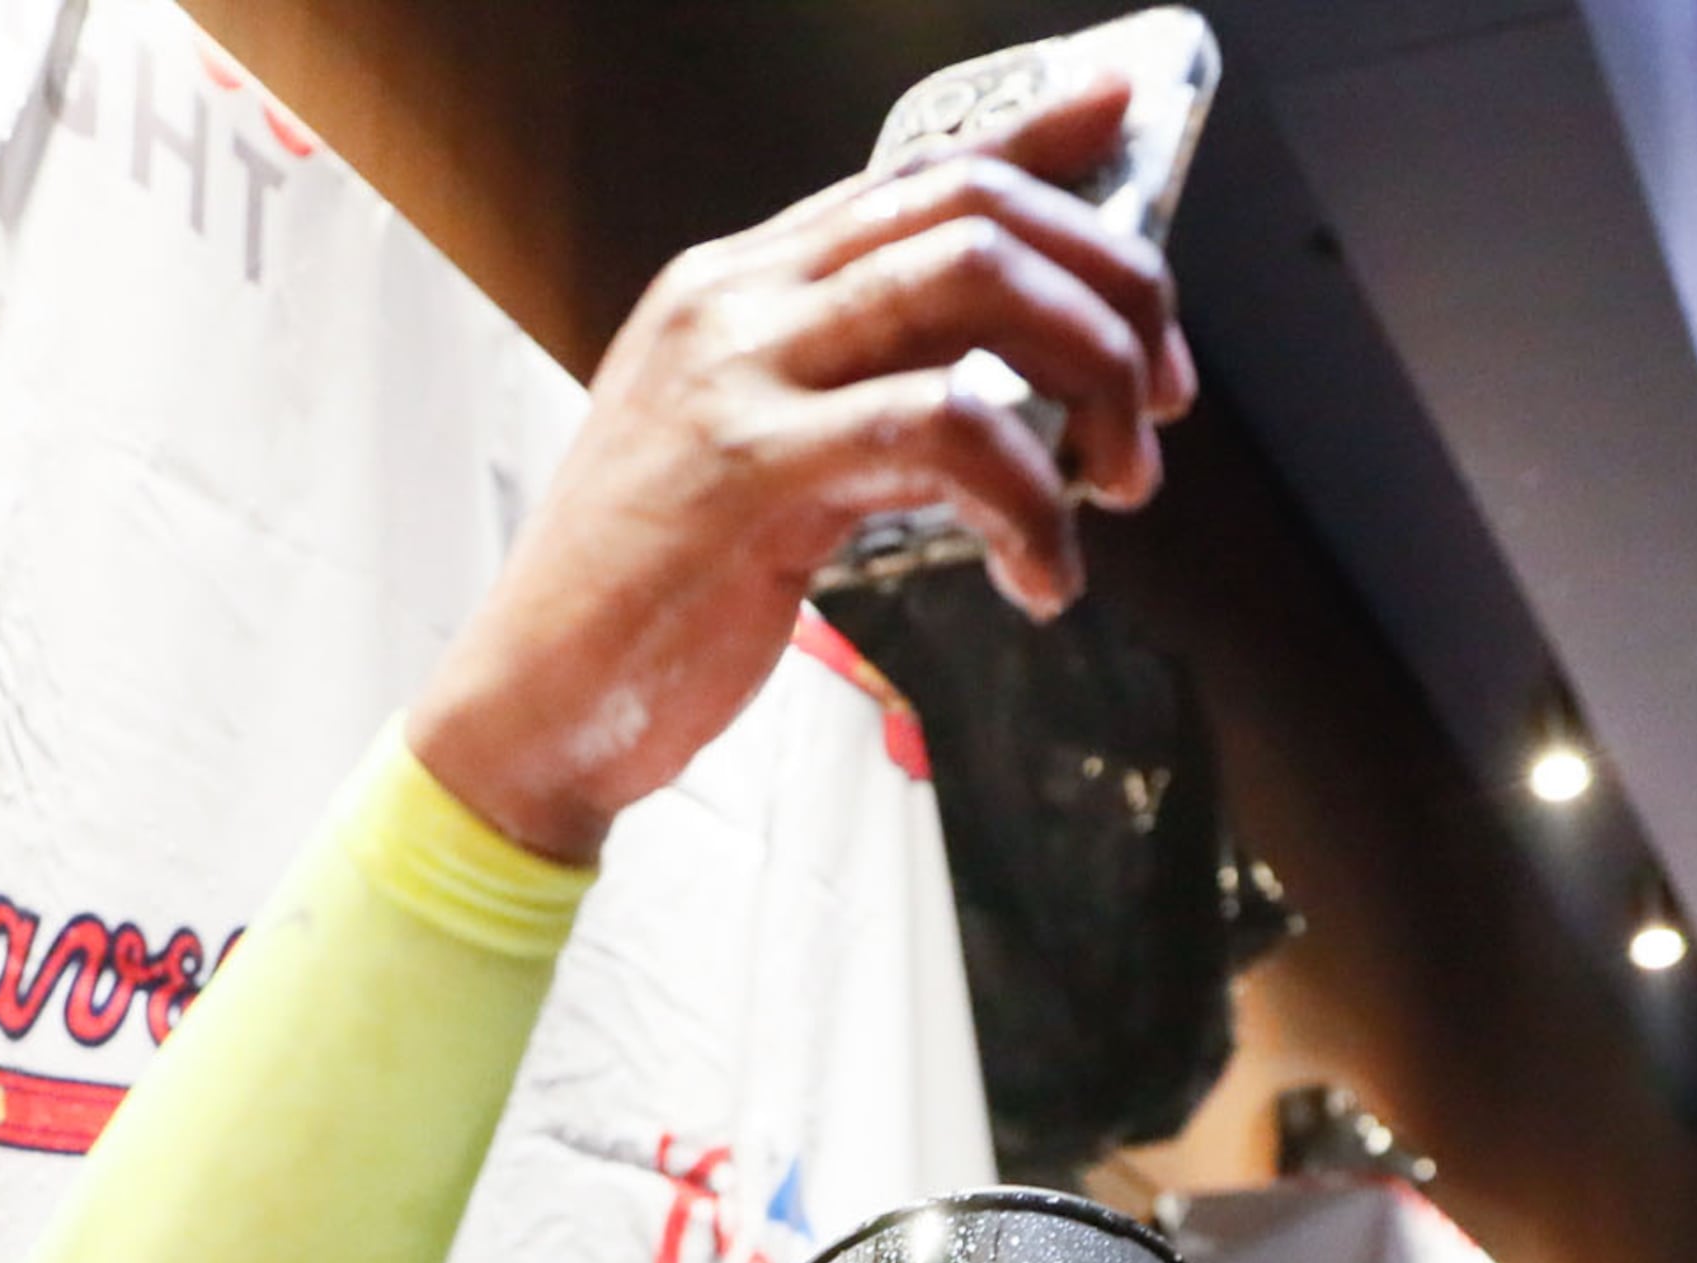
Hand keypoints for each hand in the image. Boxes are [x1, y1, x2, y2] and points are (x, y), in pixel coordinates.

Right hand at [406, 76, 1193, 862]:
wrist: (533, 703)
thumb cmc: (656, 600)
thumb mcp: (763, 464)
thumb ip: (862, 403)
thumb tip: (1007, 394)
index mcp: (739, 285)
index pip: (912, 173)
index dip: (1038, 142)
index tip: (1129, 125)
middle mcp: (738, 300)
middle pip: (971, 211)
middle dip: (1110, 285)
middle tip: (1163, 396)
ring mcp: (739, 371)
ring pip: (972, 284)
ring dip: (1092, 375)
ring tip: (1120, 483)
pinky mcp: (753, 465)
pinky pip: (945, 432)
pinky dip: (1032, 503)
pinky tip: (1041, 576)